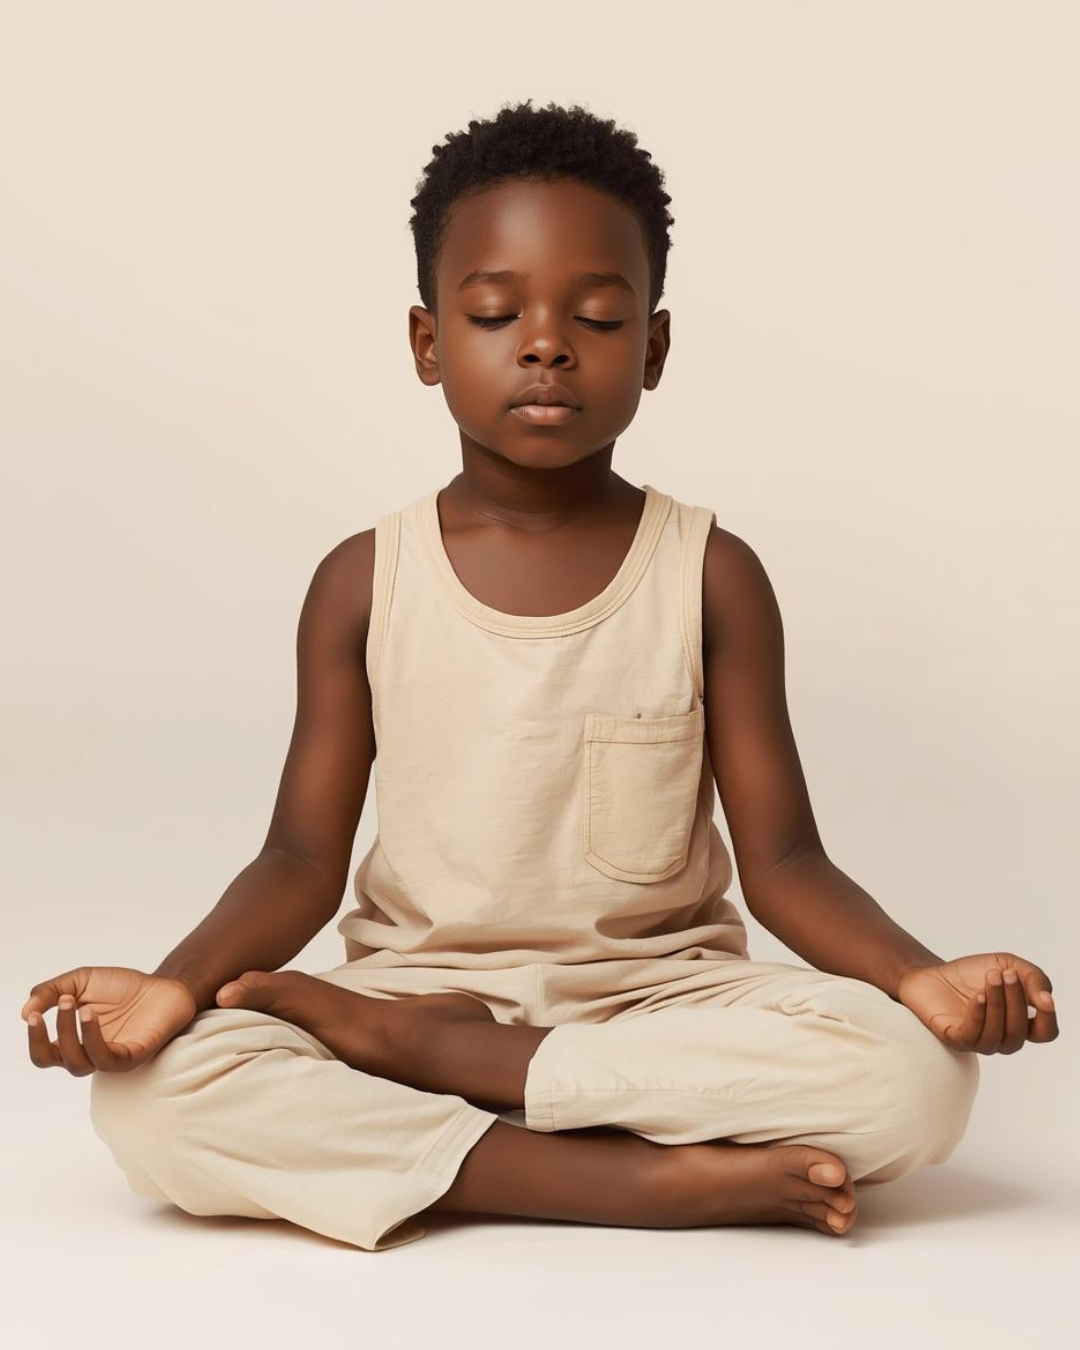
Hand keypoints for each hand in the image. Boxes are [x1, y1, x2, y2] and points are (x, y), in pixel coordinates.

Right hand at [21, 966, 198, 1074]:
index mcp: (73, 1041)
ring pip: (78, 1063)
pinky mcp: (132, 1056)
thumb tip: (25, 1013)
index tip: (34, 1014)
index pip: (42, 1054)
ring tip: (80, 1005)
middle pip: (54, 1060)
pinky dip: (93, 1038)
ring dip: (70, 1034)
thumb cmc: (122, 988)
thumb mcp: (81, 981)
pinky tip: (91, 1014)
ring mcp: (110, 1058)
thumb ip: (50, 991)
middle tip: (60, 1003)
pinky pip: (107, 1059)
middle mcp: (88, 1054)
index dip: (34, 1037)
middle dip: (47, 1036)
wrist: (164, 985)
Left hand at [896, 953, 1058, 1053]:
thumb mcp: (1009, 964)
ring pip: (998, 1036)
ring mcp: (978, 1041)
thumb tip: (1047, 1001)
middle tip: (1005, 974)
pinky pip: (972, 1036)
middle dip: (1016, 1000)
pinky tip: (977, 996)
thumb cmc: (971, 973)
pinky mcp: (955, 1039)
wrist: (930, 973)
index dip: (1048, 1018)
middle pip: (1020, 1032)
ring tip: (990, 978)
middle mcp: (1002, 1037)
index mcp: (1018, 1022)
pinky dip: (978, 1015)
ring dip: (997, 1004)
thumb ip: (1035, 979)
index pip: (1045, 1033)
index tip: (1042, 997)